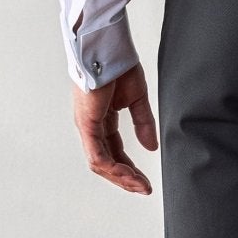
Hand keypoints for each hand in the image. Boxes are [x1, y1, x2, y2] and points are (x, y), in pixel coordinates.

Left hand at [71, 63, 157, 194]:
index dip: (130, 167)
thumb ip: (143, 124)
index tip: (145, 180)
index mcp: (102, 119)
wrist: (108, 48)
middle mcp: (92, 126)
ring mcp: (87, 126)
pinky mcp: (87, 124)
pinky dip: (113, 168)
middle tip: (144, 188)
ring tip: (139, 186)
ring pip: (101, 163)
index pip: (114, 151)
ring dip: (121, 177)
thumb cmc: (119, 65)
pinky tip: (128, 174)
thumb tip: (151, 146)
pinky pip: (97, 154)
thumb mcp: (137, 99)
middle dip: (126, 178)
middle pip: (106, 162)